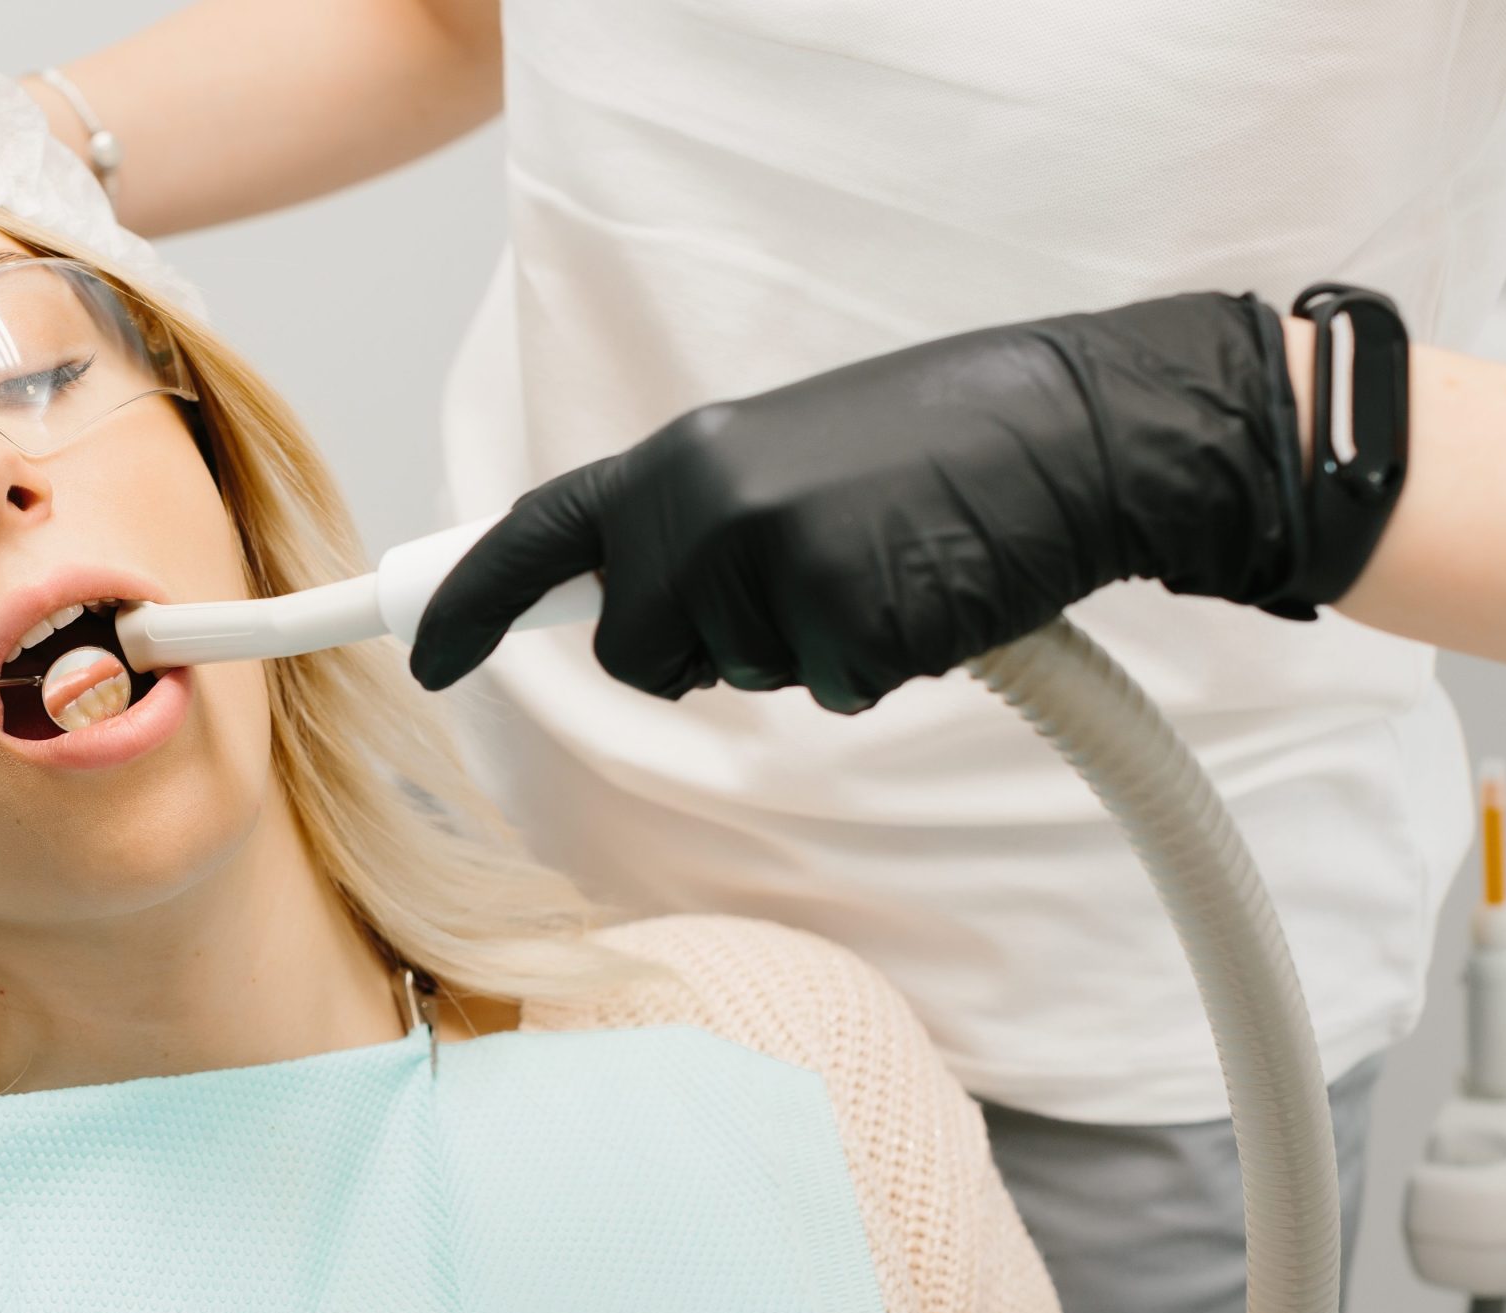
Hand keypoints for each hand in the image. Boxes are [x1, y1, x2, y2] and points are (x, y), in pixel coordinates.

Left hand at [410, 292, 1326, 713]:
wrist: (1082, 425)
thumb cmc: (940, 443)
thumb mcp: (784, 452)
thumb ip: (697, 514)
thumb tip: (635, 602)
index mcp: (682, 452)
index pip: (541, 534)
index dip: (470, 599)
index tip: (422, 651)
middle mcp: (703, 500)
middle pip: (639, 653)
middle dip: (705, 652)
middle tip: (813, 579)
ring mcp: (767, 560)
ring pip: (739, 678)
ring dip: (809, 650)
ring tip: (885, 562)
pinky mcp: (842, 618)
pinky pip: (834, 693)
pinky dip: (883, 666)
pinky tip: (930, 592)